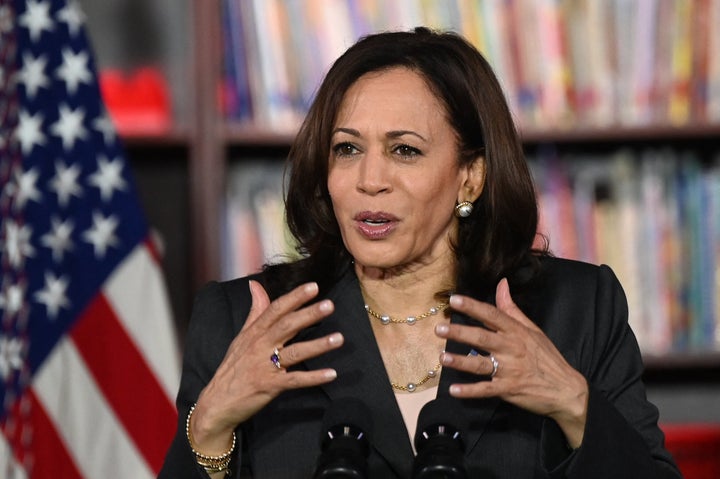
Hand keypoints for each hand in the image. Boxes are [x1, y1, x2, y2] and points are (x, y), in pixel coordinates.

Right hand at [190, 280, 342, 454]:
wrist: (217, 403)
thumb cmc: (233, 368)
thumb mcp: (241, 337)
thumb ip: (254, 312)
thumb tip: (255, 285)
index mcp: (254, 333)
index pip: (275, 309)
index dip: (294, 297)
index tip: (313, 287)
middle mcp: (259, 346)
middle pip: (287, 326)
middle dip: (308, 314)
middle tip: (329, 305)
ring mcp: (264, 366)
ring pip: (294, 352)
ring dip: (317, 345)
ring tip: (338, 338)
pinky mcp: (269, 386)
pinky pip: (294, 380)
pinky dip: (313, 377)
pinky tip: (331, 373)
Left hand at [435, 278, 587, 447]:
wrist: (566, 389)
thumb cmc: (547, 357)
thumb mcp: (533, 330)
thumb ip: (512, 308)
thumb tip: (501, 283)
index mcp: (516, 332)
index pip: (492, 315)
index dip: (472, 307)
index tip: (454, 300)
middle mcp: (511, 348)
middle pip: (482, 338)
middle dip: (460, 332)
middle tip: (439, 329)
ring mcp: (509, 370)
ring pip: (481, 364)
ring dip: (460, 361)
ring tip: (442, 357)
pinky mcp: (509, 389)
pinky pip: (486, 390)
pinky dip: (470, 391)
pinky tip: (454, 391)